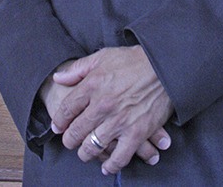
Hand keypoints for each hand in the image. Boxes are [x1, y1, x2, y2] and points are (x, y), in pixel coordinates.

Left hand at [50, 46, 172, 175]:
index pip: (67, 109)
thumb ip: (78, 69)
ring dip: (85, 153)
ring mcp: (119, 121)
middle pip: (76, 131)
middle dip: (69, 139)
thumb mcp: (103, 56)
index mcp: (92, 85)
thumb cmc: (133, 60)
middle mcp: (102, 105)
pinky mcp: (136, 133)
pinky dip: (110, 165)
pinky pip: (118, 157)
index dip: (59, 121)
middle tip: (70, 141)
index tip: (58, 127)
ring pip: (92, 147)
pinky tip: (106, 165)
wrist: (164, 66)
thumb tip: (57, 78)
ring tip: (85, 152)